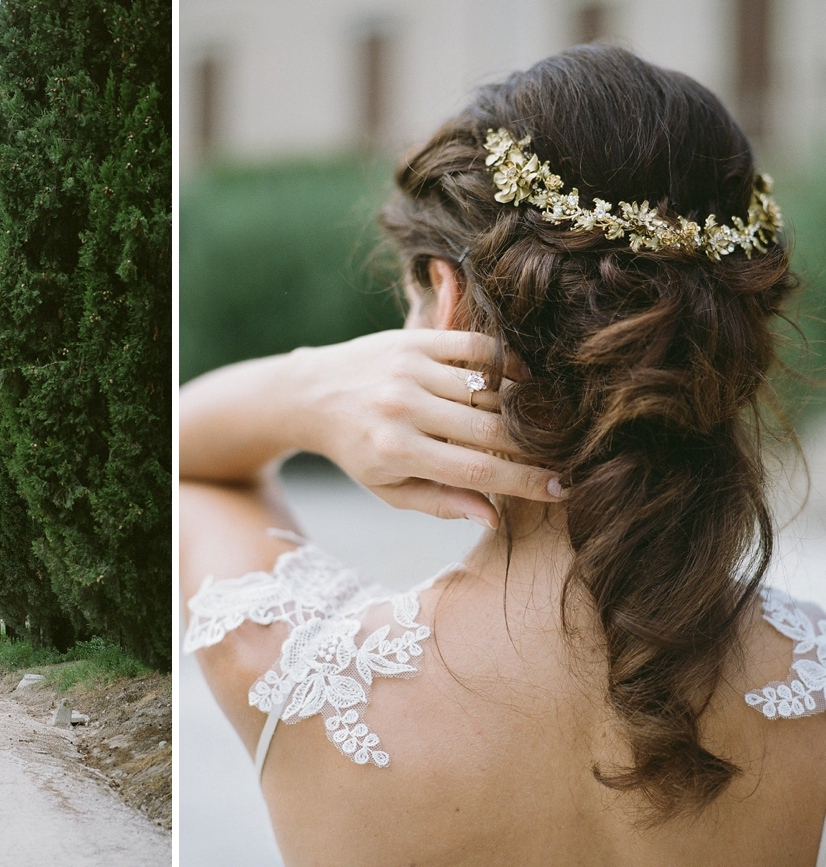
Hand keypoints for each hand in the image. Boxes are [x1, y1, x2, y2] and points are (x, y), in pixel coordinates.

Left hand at [289, 329, 562, 527]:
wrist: (311, 394)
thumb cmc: (356, 450)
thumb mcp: (389, 488)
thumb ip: (441, 502)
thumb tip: (495, 518)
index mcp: (397, 452)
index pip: (479, 470)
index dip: (527, 481)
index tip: (561, 488)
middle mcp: (403, 408)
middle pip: (492, 429)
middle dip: (534, 447)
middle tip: (564, 455)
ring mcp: (409, 369)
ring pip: (489, 390)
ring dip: (522, 408)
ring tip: (543, 423)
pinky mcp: (413, 340)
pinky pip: (476, 347)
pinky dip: (506, 363)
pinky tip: (523, 380)